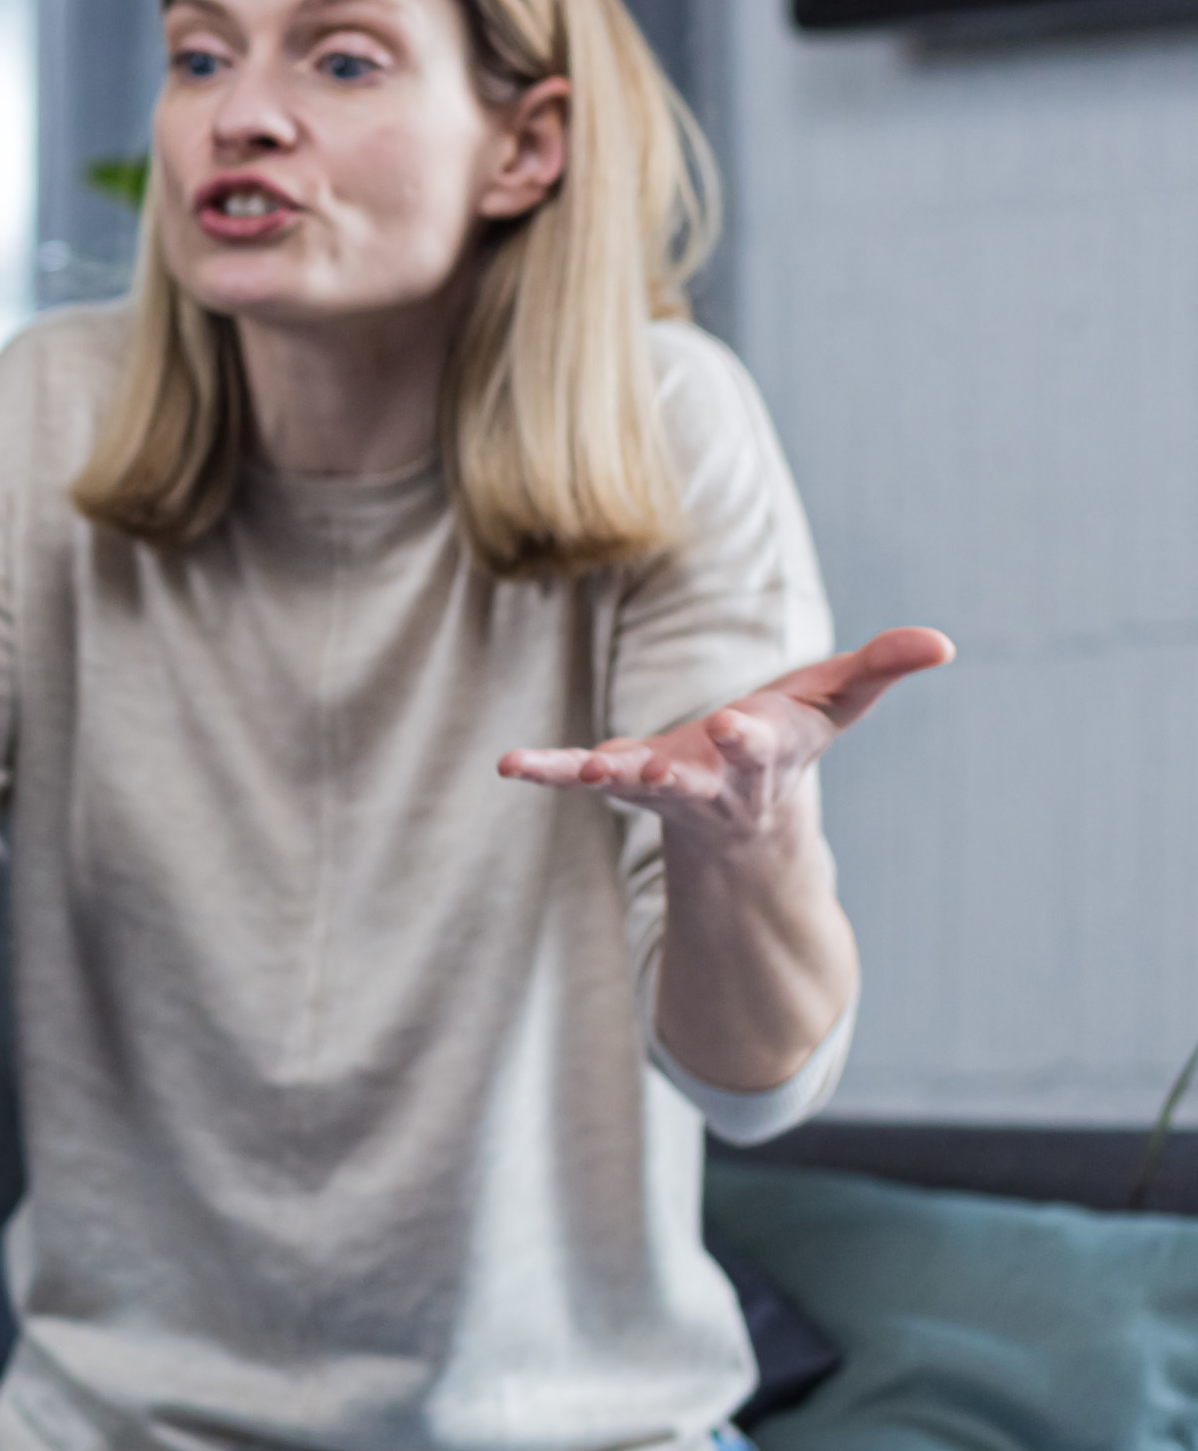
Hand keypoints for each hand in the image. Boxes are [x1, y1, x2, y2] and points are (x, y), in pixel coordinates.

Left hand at [497, 626, 954, 851]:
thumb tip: (942, 641)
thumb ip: (883, 667)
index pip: (763, 745)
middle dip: (682, 770)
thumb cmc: (794, 738)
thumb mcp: (839, 700)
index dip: (752, 736)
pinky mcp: (620, 780)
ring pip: (632, 786)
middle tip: (659, 768)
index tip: (739, 723)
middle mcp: (713, 779)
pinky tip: (508, 764)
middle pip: (701, 776)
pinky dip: (545, 769)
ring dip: (606, 778)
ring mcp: (662, 785)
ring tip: (575, 773)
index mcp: (766, 754)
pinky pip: (577, 773)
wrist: (746, 808)